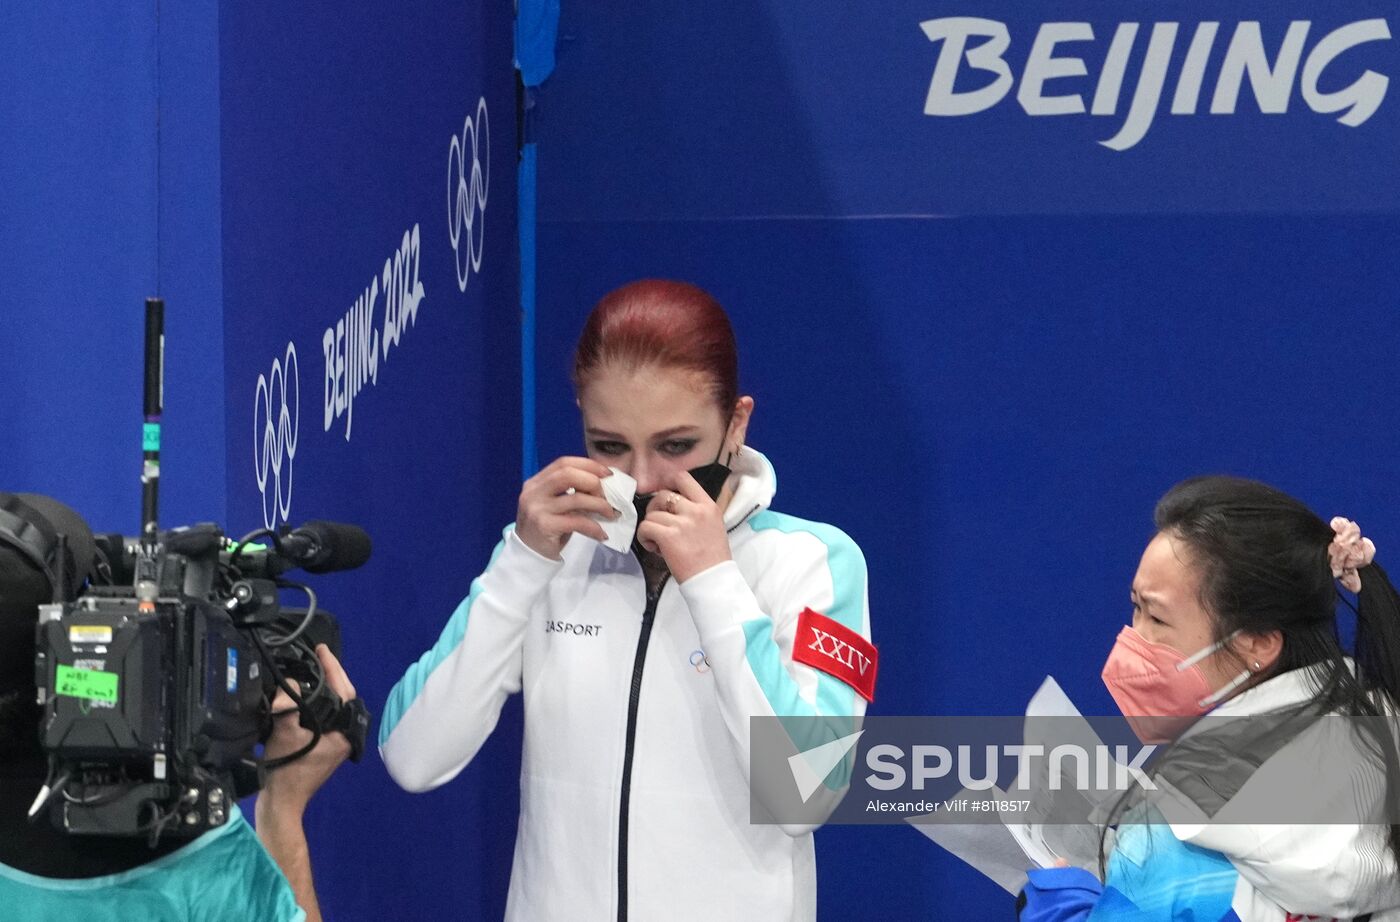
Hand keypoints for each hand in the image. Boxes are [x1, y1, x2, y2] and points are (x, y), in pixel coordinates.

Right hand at [259, 644, 356, 818]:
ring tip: (312, 668)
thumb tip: (287, 684)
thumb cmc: (287, 770)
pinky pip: (321, 716)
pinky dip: (314, 702)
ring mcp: (335, 742)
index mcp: (345, 732)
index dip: (333, 668)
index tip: (322, 650)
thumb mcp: (285, 731)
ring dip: (322, 688)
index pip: (344, 691)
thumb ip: (288, 704)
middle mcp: (345, 735)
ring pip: (332, 706)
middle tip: (317, 655)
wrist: (280, 801)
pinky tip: (303, 693)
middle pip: (341, 696)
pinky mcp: (323, 746)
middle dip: (330, 674)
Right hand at [516, 456, 618, 558]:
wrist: (529, 555)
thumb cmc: (547, 528)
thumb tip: (602, 483)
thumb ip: (571, 491)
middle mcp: (534, 492)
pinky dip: (594, 527)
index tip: (608, 474)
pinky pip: (577, 522)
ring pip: (576, 498)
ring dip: (599, 505)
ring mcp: (537, 509)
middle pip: (568, 474)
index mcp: (536, 482)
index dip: (588, 465)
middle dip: (593, 482)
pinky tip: (601, 534)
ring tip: (610, 514)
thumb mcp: (555, 505)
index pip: (563, 463)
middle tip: (608, 496)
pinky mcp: (545, 526)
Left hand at [635, 470, 730, 581]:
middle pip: (663, 495)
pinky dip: (644, 537)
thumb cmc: (713, 558)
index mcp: (708, 506)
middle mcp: (696, 510)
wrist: (713, 580)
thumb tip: (672, 507)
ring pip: (652, 514)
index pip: (683, 478)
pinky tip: (654, 547)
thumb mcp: (713, 526)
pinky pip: (645, 527)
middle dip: (656, 508)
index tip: (664, 498)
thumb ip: (696, 512)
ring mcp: (682, 523)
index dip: (668, 483)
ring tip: (659, 542)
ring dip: (651, 528)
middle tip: (659, 524)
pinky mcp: (668, 536)